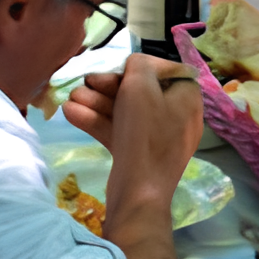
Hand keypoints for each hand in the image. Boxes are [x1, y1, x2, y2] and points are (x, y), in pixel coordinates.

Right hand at [61, 56, 200, 214]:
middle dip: (108, 86)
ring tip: (71, 99)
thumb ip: (138, 65)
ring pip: (126, 111)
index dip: (138, 66)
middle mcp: (177, 117)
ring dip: (97, 102)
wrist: (138, 193)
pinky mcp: (140, 154)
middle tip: (85, 82)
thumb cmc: (144, 133)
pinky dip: (98, 121)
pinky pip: (121, 130)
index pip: (166, 71)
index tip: (116, 68)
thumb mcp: (140, 86)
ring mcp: (158, 138)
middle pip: (141, 91)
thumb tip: (136, 68)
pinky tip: (71, 113)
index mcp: (188, 99)